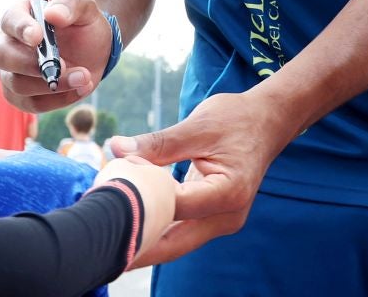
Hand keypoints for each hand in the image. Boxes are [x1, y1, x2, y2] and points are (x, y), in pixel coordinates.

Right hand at [0, 0, 113, 113]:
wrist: (92, 51)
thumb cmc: (82, 25)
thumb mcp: (85, 9)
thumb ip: (70, 4)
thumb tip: (52, 14)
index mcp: (18, 16)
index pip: (9, 20)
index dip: (20, 28)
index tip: (38, 37)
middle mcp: (6, 45)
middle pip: (2, 56)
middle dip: (31, 64)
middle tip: (63, 65)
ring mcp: (10, 73)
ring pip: (18, 85)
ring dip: (53, 85)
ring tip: (84, 77)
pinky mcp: (20, 97)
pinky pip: (32, 104)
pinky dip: (59, 99)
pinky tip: (81, 87)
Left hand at [106, 90, 289, 265]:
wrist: (268, 121)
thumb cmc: (236, 118)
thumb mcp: (197, 125)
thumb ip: (157, 143)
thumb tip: (115, 148)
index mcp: (227, 193)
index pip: (173, 209)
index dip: (139, 203)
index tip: (107, 199)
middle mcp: (228, 216)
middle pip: (174, 243)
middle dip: (138, 246)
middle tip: (99, 248)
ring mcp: (222, 220)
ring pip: (176, 242)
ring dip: (146, 238)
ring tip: (108, 237)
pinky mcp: (214, 217)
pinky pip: (181, 229)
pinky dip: (158, 226)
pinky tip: (131, 221)